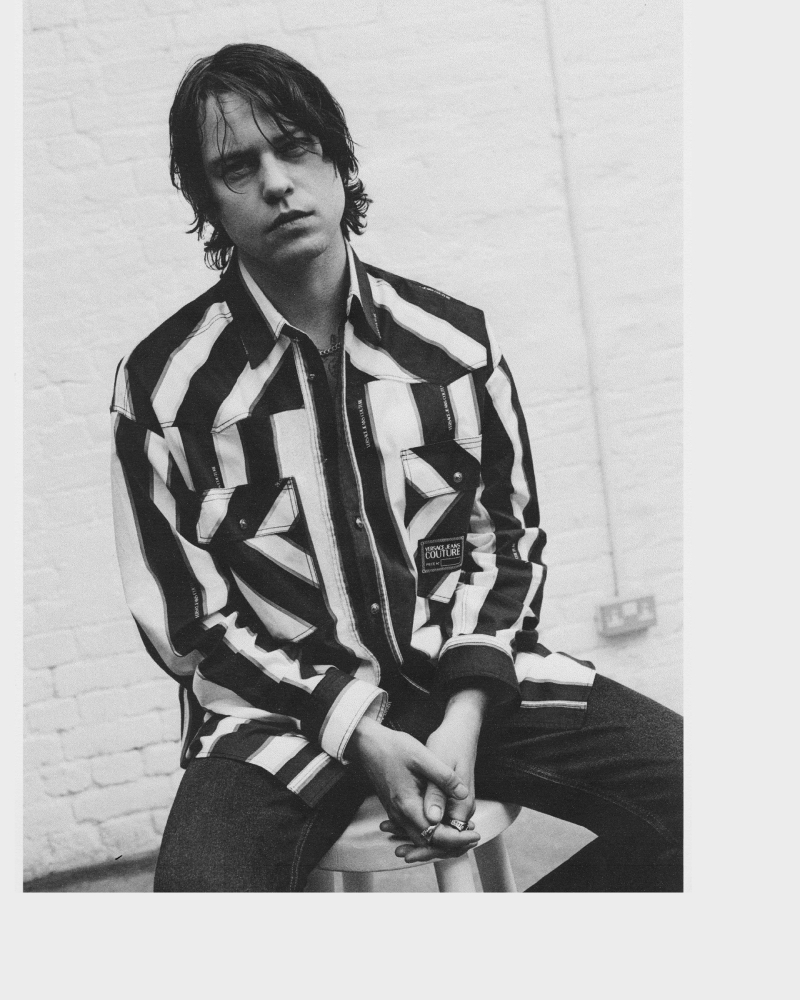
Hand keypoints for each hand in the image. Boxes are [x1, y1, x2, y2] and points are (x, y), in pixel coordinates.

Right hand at [347, 717, 479, 856]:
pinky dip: (431, 831)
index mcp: (407, 805)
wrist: (367, 744)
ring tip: (464, 831)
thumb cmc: (394, 747)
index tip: (475, 834)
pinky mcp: (396, 809)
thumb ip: (443, 777)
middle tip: (473, 835)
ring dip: (442, 838)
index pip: (435, 835)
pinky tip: (446, 822)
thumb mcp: (422, 756)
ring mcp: (396, 813)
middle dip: (451, 843)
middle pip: (428, 843)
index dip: (456, 838)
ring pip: (421, 838)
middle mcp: (400, 815)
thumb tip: (463, 794)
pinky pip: (414, 829)